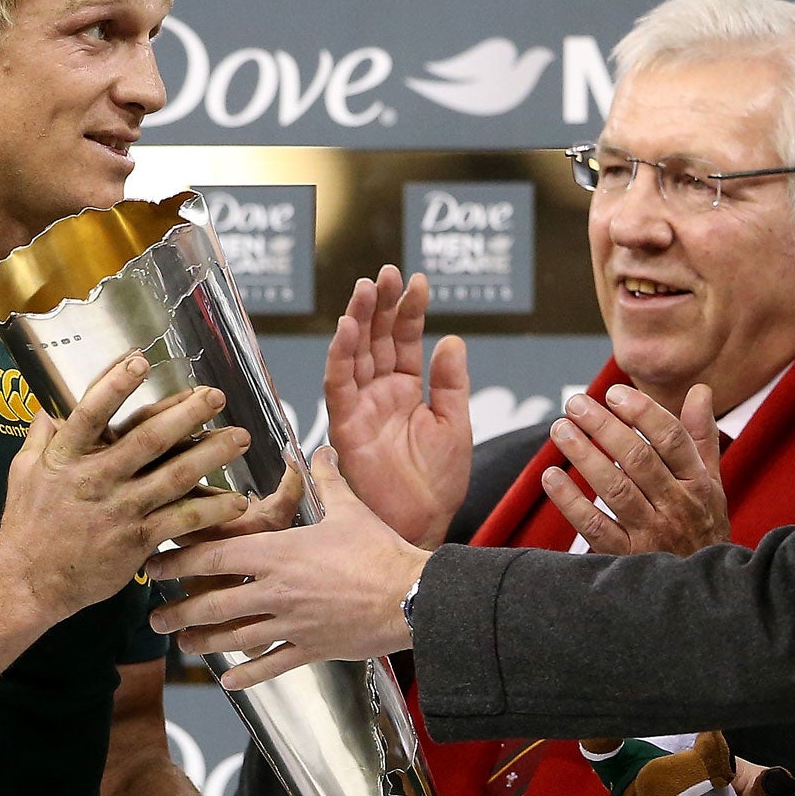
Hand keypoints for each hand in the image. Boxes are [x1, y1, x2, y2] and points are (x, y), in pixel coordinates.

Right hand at [0, 356, 252, 624]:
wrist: (28, 583)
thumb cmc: (26, 526)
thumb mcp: (23, 472)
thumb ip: (41, 436)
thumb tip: (48, 403)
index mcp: (65, 458)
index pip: (90, 415)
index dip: (114, 387)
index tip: (139, 361)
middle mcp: (96, 480)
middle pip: (147, 440)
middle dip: (185, 414)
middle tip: (216, 396)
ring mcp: (120, 510)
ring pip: (174, 476)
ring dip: (211, 455)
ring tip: (239, 437)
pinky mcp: (137, 540)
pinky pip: (182, 520)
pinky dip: (211, 510)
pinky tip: (237, 501)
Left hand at [148, 447, 427, 687]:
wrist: (413, 596)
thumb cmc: (381, 553)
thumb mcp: (349, 511)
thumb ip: (325, 481)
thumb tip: (318, 453)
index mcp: (280, 554)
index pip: (216, 557)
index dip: (180, 562)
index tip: (157, 564)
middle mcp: (278, 591)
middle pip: (213, 604)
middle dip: (178, 611)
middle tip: (154, 617)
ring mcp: (292, 624)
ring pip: (234, 638)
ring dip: (203, 642)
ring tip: (183, 644)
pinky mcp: (311, 649)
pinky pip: (271, 665)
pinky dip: (247, 674)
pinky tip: (228, 680)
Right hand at [324, 267, 472, 549]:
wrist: (423, 522)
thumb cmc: (438, 483)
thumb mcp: (455, 424)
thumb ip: (451, 382)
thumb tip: (452, 339)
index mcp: (408, 390)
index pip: (405, 340)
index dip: (410, 310)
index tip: (419, 281)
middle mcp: (381, 394)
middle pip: (377, 339)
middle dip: (381, 304)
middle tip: (387, 273)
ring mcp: (362, 407)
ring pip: (355, 354)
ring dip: (358, 320)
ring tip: (367, 289)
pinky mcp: (346, 425)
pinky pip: (339, 385)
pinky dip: (341, 356)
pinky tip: (347, 329)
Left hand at [543, 384, 729, 556]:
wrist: (701, 590)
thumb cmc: (703, 527)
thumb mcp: (711, 483)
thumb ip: (701, 436)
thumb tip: (700, 391)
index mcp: (698, 483)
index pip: (671, 439)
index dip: (642, 413)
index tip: (614, 393)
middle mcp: (677, 506)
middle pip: (639, 459)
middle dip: (604, 427)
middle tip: (575, 404)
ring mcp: (652, 534)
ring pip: (615, 489)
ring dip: (584, 456)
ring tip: (560, 429)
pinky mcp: (626, 558)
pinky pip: (595, 527)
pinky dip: (571, 501)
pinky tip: (551, 477)